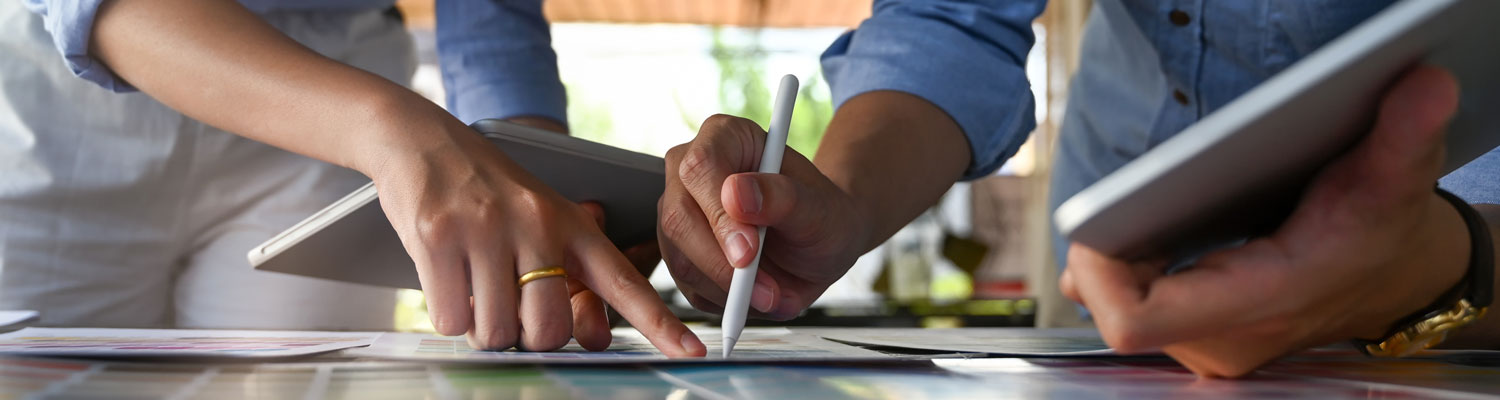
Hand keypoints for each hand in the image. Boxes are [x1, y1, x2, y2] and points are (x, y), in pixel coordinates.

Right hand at [370, 118, 703, 356]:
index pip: (624, 282)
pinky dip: (449, 314)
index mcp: (571, 223)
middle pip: (547, 329)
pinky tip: (447, 278)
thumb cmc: (486, 191)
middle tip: (508, 307)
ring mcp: (486, 228)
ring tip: (475, 286)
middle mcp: (536, 223)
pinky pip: (451, 320)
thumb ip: (570, 272)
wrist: (421, 138)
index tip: (693, 352)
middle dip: (525, 336)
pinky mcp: (437, 236)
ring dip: (482, 327)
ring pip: (496, 332)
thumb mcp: (540, 217)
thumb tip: (595, 336)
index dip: (659, 324)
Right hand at [658, 115, 869, 318]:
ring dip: (726, 287)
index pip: (701, 167)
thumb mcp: (820, 208)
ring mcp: (679, 211)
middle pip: (678, 217)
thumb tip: (737, 194)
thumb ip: (783, 198)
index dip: (719, 214)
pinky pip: (685, 285)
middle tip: (765, 291)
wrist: (820, 244)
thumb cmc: (822, 216)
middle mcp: (690, 171)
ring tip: (770, 293)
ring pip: (679, 257)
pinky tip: (752, 293)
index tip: (749, 252)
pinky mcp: (679, 252)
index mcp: (724, 137)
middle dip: (721, 264)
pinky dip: (721, 300)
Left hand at [1059, 66, 1466, 376]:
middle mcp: (1224, 341)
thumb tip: (1426, 85)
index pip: (1133, 320)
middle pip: (1113, 307)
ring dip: (1115, 257)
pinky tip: (1142, 232)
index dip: (1099, 272)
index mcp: (1259, 303)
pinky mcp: (1197, 339)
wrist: (1395, 279)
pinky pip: (1131, 307)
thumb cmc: (1382, 229)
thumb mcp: (1396, 177)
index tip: (1100, 222)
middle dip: (1106, 249)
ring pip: (1117, 306)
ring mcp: (1207, 347)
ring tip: (1134, 212)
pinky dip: (1127, 267)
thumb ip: (1406, 132)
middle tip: (1124, 201)